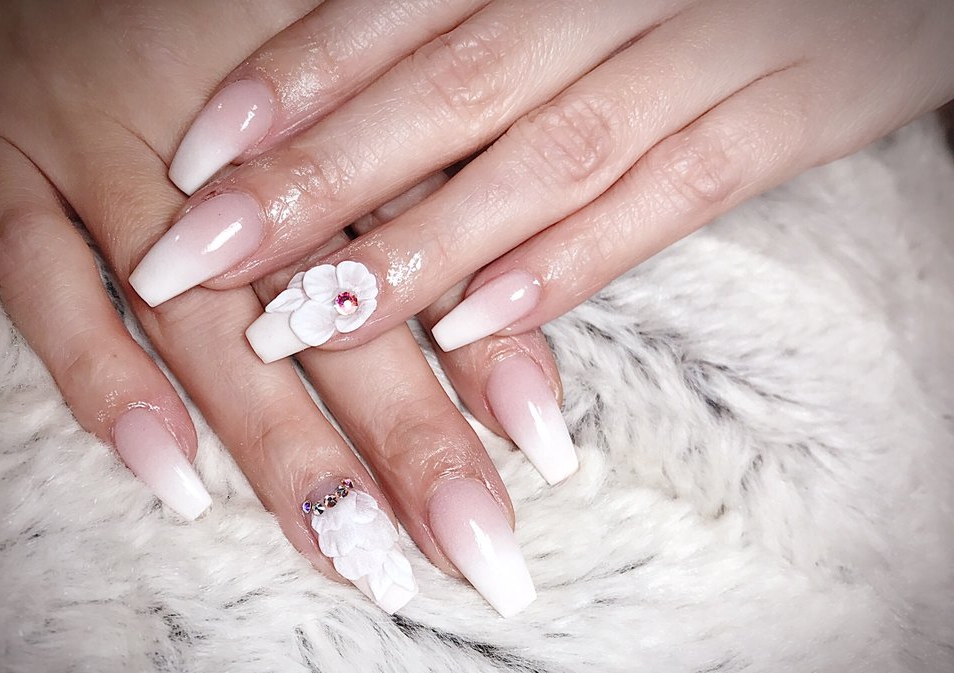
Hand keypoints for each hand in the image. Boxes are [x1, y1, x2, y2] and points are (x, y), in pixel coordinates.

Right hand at [0, 0, 576, 616]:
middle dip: (411, 436)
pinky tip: (170, 477)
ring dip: (281, 442)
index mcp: (323, 105)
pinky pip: (40, 284)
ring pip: (205, 320)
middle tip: (474, 548)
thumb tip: (511, 299)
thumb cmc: (197, 12)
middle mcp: (228, 147)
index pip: (424, 241)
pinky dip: (101, 380)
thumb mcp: (329, 61)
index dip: (487, 347)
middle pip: (335, 307)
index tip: (542, 451)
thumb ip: (414, 166)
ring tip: (352, 553)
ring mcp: (101, 154)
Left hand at [128, 0, 953, 355]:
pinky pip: (667, 200)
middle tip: (201, 259)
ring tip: (311, 320)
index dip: (293, 84)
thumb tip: (352, 90)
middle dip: (317, 181)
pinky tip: (478, 327)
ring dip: (421, 247)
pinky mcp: (789, 113)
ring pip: (542, 156)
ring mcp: (711, 46)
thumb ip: (478, 14)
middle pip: (446, 88)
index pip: (399, 10)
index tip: (197, 164)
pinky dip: (569, 265)